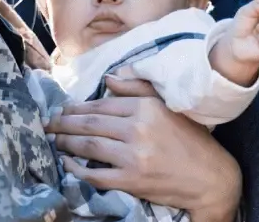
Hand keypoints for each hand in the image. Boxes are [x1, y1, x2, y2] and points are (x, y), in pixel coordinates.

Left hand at [44, 77, 240, 221]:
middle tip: (48, 124)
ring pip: (88, 145)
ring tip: (54, 140)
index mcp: (145, 108)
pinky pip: (96, 174)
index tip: (62, 109)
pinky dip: (77, 169)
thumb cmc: (189, 139)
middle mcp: (137, 129)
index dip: (77, 107)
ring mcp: (134, 156)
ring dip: (66, 143)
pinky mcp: (132, 180)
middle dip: (63, 123)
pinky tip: (67, 164)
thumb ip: (137, 89)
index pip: (101, 104)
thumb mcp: (167, 106)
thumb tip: (108, 79)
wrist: (211, 178)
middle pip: (89, 123)